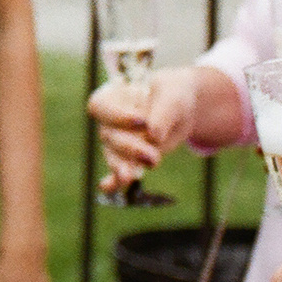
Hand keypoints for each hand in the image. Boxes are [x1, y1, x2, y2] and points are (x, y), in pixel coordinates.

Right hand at [87, 67, 198, 193]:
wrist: (180, 108)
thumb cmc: (172, 93)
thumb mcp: (173, 95)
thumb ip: (163, 112)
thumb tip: (153, 137)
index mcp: (113, 97)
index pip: (101, 107)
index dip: (116, 116)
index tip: (142, 121)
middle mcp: (110, 121)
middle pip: (108, 136)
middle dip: (129, 148)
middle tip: (153, 157)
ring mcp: (117, 142)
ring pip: (114, 156)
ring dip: (123, 167)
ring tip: (131, 178)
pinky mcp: (129, 159)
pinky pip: (117, 171)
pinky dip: (113, 181)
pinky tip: (109, 187)